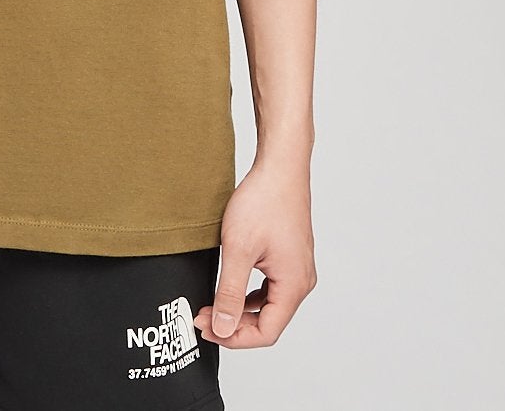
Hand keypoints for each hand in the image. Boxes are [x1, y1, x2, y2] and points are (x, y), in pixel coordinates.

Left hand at [192, 160, 316, 348]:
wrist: (280, 166)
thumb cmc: (264, 200)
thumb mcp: (238, 249)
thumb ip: (229, 292)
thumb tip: (222, 328)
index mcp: (294, 285)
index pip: (266, 332)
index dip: (233, 337)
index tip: (205, 327)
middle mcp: (301, 281)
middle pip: (268, 322)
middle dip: (234, 324)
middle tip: (203, 315)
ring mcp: (297, 269)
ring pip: (269, 306)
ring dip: (240, 309)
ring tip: (212, 303)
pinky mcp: (290, 257)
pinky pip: (271, 288)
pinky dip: (249, 294)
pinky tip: (230, 287)